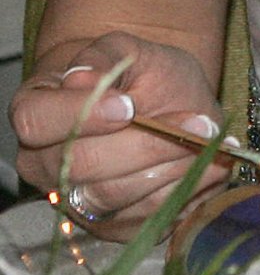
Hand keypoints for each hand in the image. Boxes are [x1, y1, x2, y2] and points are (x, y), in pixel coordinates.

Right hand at [11, 32, 226, 238]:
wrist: (164, 103)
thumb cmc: (140, 73)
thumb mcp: (129, 49)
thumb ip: (105, 57)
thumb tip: (80, 78)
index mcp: (37, 110)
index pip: (36, 120)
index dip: (81, 114)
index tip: (129, 104)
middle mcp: (44, 164)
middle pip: (81, 164)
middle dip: (144, 143)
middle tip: (195, 121)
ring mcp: (74, 200)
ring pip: (114, 195)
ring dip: (168, 164)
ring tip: (206, 134)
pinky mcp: (109, 225)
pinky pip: (143, 216)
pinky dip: (182, 187)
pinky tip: (208, 160)